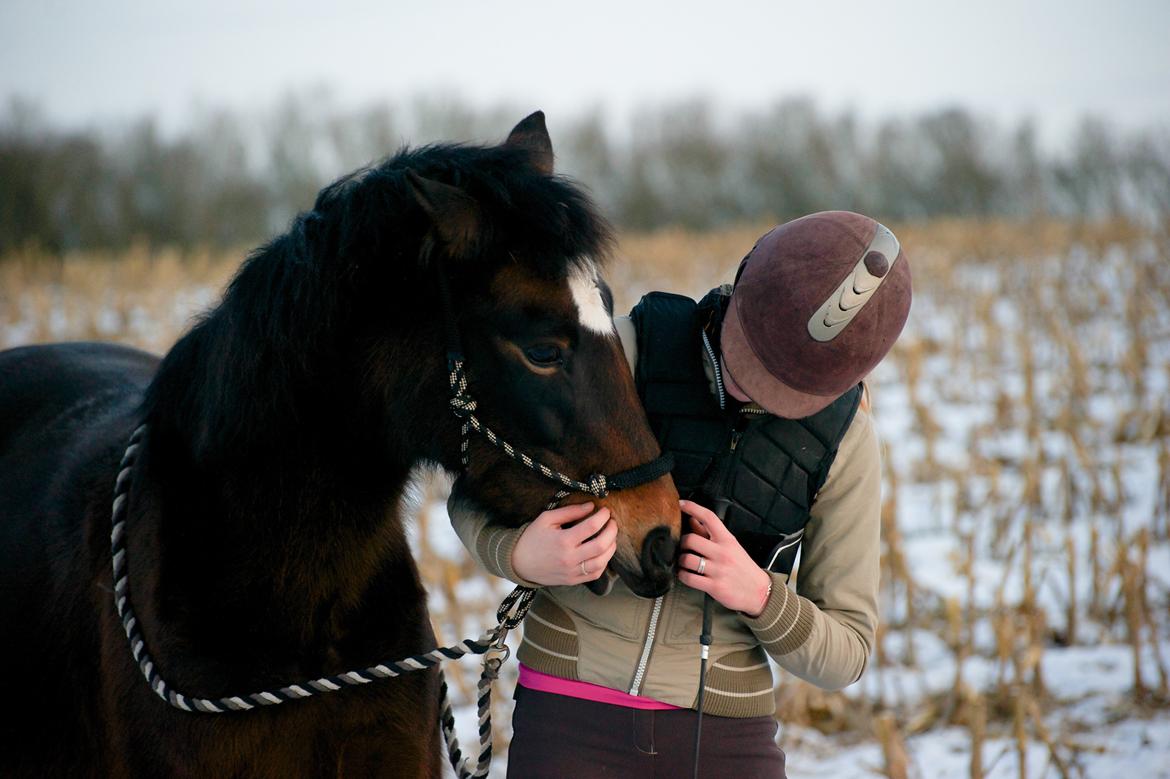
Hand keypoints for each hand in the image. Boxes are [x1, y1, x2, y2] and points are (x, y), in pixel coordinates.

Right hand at [511, 502, 616, 586]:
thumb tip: (591, 506)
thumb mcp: (547, 519)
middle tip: (611, 522)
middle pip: (601, 545)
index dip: (602, 516)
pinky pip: (595, 574)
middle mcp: (570, 558)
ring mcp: (572, 572)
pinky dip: (603, 562)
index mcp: (563, 541)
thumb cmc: (532, 538)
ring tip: (610, 537)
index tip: (605, 510)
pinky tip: (603, 552)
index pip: (592, 527)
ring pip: (602, 562)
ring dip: (611, 547)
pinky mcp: (573, 580)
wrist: (519, 563)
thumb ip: (570, 512)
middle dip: (612, 531)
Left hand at [677, 500, 772, 616]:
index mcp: (727, 540)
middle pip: (690, 539)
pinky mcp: (714, 586)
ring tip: (684, 563)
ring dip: (680, 561)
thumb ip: (710, 533)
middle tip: (683, 548)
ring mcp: (718, 570)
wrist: (760, 592)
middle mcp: (722, 553)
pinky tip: (685, 574)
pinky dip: (682, 575)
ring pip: (687, 559)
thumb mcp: (731, 546)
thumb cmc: (743, 567)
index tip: (681, 504)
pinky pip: (689, 578)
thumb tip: (692, 519)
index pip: (709, 518)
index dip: (693, 508)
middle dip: (682, 543)